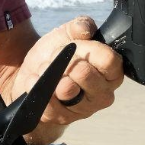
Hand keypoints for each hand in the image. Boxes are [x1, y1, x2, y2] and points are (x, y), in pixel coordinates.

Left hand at [10, 16, 123, 141]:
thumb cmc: (57, 55)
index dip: (89, 50)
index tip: (75, 46)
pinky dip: (37, 89)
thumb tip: (86, 29)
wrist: (33, 74)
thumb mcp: (67, 35)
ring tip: (43, 69)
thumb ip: (79, 26)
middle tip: (56, 58)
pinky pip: (50, 104)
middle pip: (86, 74)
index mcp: (111, 72)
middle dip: (65, 62)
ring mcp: (84, 109)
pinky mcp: (63, 118)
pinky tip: (34, 81)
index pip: (110, 61)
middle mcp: (102, 93)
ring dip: (50, 74)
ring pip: (67, 89)